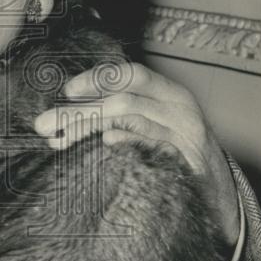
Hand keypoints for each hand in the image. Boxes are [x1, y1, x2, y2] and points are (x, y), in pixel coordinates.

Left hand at [33, 62, 240, 248]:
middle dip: (79, 111)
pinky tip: (106, 142)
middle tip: (43, 125)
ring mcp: (184, 132)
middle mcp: (177, 106)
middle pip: (122, 99)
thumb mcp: (149, 124)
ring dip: (90, 126)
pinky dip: (129, 140)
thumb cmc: (173, 150)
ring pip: (132, 116)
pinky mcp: (188, 157)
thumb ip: (116, 115)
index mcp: (166, 92)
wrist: (216, 185)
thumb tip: (63, 117)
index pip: (130, 75)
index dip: (98, 79)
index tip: (67, 90)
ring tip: (61, 139)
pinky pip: (154, 144)